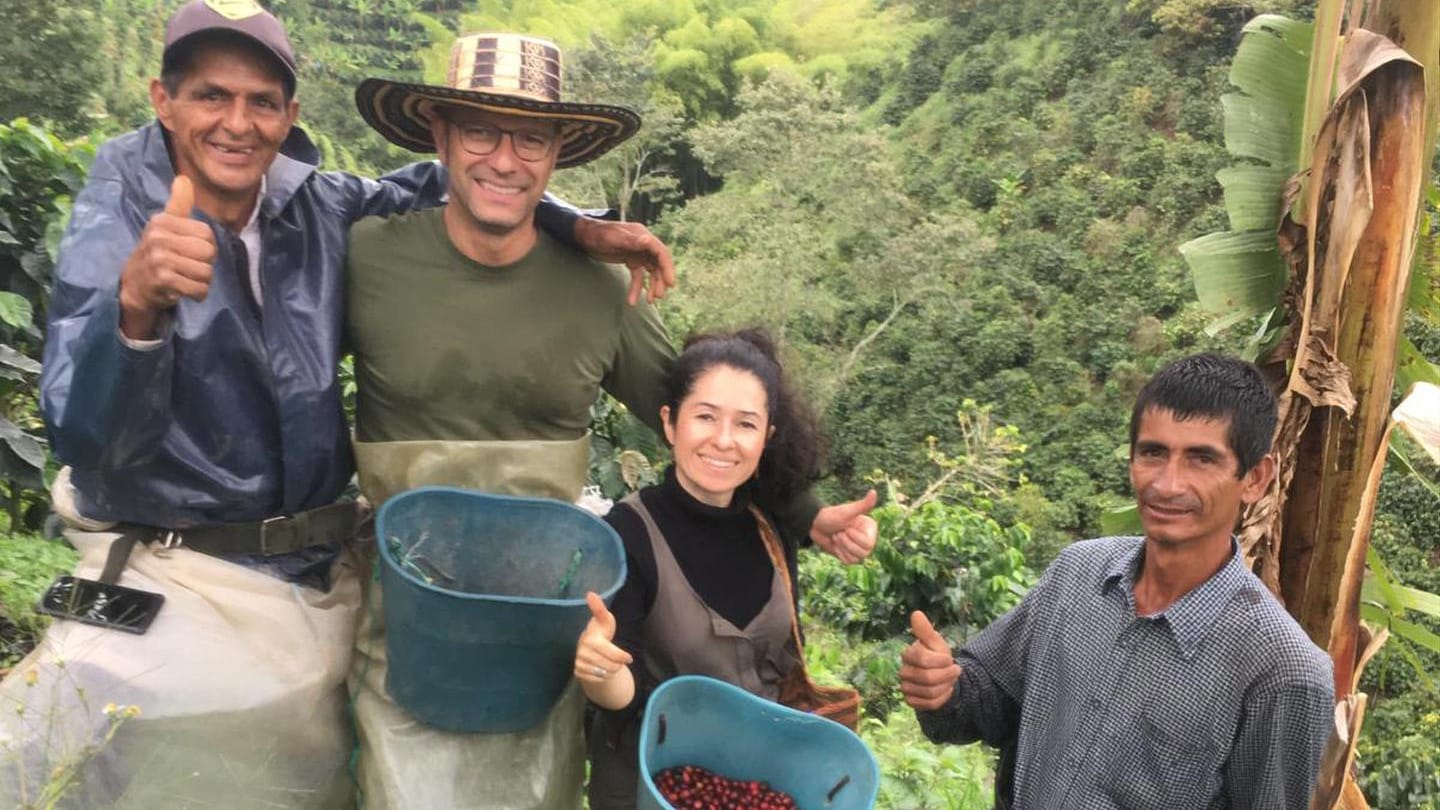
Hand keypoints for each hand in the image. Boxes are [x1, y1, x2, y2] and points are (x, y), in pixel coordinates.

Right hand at [118, 176, 215, 338]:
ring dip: (201, 281)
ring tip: (184, 278)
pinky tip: (183, 290)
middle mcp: (158, 237)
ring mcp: (159, 259)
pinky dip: (197, 294)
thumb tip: (184, 178)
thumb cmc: (156, 253)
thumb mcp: (164, 226)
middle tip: (186, 267)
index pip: (207, 233)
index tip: (189, 251)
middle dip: (204, 264)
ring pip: (206, 272)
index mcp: (162, 221)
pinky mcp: (163, 280)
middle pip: (209, 252)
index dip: (206, 246)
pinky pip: (199, 288)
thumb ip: (178, 204)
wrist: (133, 286)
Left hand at [572, 217, 676, 305]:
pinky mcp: (631, 261)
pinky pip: (638, 276)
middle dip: (660, 279)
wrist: (584, 236)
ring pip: (651, 271)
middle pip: (658, 263)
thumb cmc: (598, 234)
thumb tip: (648, 241)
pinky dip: (637, 288)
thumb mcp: (613, 238)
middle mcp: (643, 244)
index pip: (660, 252)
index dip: (667, 267)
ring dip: (652, 285)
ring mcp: (638, 253)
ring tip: (650, 300)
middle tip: (660, 295)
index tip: (670, 283)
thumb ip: (631, 241)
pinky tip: (632, 301)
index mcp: (642, 236)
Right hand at [574, 591, 632, 683]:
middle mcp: (582, 652)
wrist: (589, 648)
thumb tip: (590, 593)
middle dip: (618, 663)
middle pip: (611, 666)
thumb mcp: (605, 620)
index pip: (611, 653)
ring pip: (606, 674)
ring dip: (612, 670)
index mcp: (590, 638)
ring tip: (608, 662)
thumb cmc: (601, 632)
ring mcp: (579, 663)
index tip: (629, 658)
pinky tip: (600, 668)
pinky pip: (598, 681)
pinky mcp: (578, 673)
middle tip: (617, 658)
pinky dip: (603, 677)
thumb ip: (600, 609)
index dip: (622, 656)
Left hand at [809, 489, 877, 563]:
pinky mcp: (849, 554)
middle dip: (846, 543)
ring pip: (857, 559)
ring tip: (836, 537)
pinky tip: (836, 545)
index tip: (845, 528)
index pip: (868, 543)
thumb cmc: (831, 515)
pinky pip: (849, 562)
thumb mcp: (847, 511)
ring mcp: (858, 547)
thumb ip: (863, 505)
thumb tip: (874, 492)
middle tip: (838, 533)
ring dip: (842, 548)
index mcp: (869, 528)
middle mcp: (867, 538)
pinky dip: (840, 554)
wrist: (816, 525)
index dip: (854, 538)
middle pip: (864, 553)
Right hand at [900, 611, 961, 710]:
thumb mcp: (936, 643)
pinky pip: (929, 704)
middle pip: (927, 678)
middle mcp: (903, 672)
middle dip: (946, 675)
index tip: (949, 659)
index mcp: (908, 655)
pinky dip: (942, 698)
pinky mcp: (911, 701)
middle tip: (955, 671)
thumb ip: (926, 630)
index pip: (922, 658)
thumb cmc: (937, 655)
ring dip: (946, 687)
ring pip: (929, 692)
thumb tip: (916, 613)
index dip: (940, 660)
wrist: (940, 675)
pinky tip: (945, 691)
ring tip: (950, 681)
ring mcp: (906, 687)